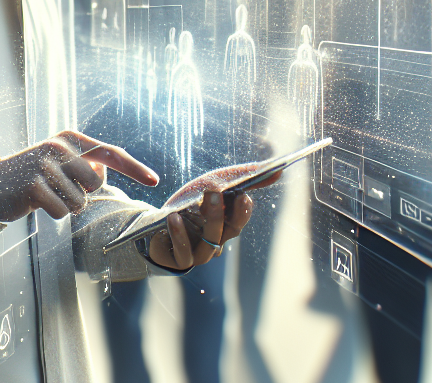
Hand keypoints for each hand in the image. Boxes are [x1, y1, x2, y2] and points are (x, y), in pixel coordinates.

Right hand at [0, 130, 159, 221]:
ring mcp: (44, 165)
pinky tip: (37, 202)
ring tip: (47, 194)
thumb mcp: (61, 162)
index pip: (110, 153)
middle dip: (83, 193)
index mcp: (70, 138)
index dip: (134, 168)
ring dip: (66, 205)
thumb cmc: (36, 174)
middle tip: (60, 188)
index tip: (155, 180)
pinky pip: (60, 212)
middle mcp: (58, 147)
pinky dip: (52, 214)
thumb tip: (104, 169)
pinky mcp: (32, 186)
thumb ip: (86, 163)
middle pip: (96, 183)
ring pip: (79, 201)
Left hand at [146, 164, 280, 269]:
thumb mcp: (209, 188)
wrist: (155, 228)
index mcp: (224, 226)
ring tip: (200, 200)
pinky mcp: (178, 260)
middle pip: (229, 231)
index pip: (239, 220)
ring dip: (207, 220)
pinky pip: (183, 251)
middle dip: (225, 211)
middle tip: (217, 190)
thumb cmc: (187, 207)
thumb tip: (277, 171)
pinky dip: (180, 234)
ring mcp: (198, 253)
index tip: (242, 195)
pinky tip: (174, 217)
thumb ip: (239, 180)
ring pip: (210, 242)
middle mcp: (216, 242)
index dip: (242, 210)